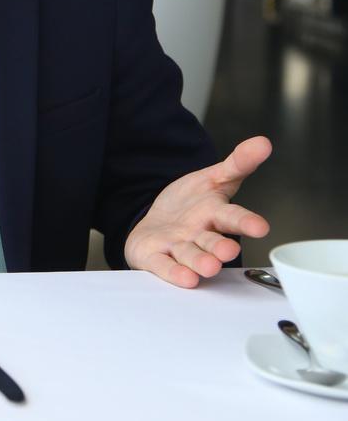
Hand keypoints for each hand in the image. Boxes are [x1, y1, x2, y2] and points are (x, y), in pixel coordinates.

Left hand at [124, 135, 271, 287]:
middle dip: (220, 246)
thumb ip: (238, 163)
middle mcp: (200, 235)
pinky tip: (185, 279)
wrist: (158, 224)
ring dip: (199, 262)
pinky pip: (164, 265)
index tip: (261, 227)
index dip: (246, 222)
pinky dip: (174, 272)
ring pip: (190, 255)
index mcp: (215, 214)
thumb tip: (264, 142)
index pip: (233, 217)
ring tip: (209, 267)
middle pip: (212, 241)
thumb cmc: (191, 205)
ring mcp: (178, 247)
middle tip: (228, 250)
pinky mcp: (156, 256)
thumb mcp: (213, 178)